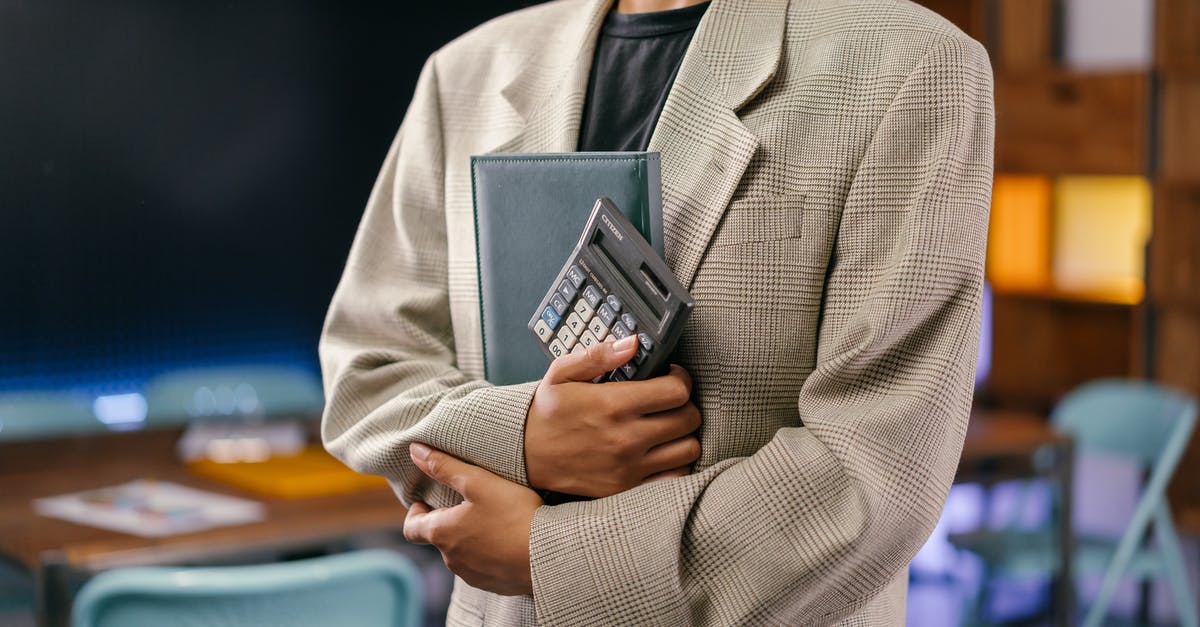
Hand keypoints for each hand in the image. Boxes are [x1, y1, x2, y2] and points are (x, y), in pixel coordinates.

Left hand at [403, 442, 541, 595]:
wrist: (549, 555)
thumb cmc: (513, 515)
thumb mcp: (478, 482)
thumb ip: (445, 466)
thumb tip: (415, 451)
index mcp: (442, 533)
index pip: (411, 528)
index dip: (415, 513)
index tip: (426, 502)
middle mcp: (451, 560)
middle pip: (440, 539)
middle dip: (449, 521)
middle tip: (469, 504)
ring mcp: (472, 575)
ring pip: (462, 554)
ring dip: (470, 538)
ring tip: (493, 520)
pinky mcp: (493, 585)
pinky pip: (484, 567)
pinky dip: (489, 554)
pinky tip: (509, 540)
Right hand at [524, 336, 700, 497]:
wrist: (523, 454)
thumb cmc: (546, 411)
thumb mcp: (562, 373)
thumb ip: (598, 355)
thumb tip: (632, 343)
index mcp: (613, 405)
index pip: (677, 392)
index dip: (682, 379)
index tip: (672, 377)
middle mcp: (626, 438)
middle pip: (689, 419)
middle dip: (685, 404)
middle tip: (671, 401)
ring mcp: (628, 467)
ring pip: (688, 449)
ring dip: (685, 434)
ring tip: (669, 426)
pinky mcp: (626, 488)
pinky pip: (674, 477)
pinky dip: (677, 463)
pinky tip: (664, 451)